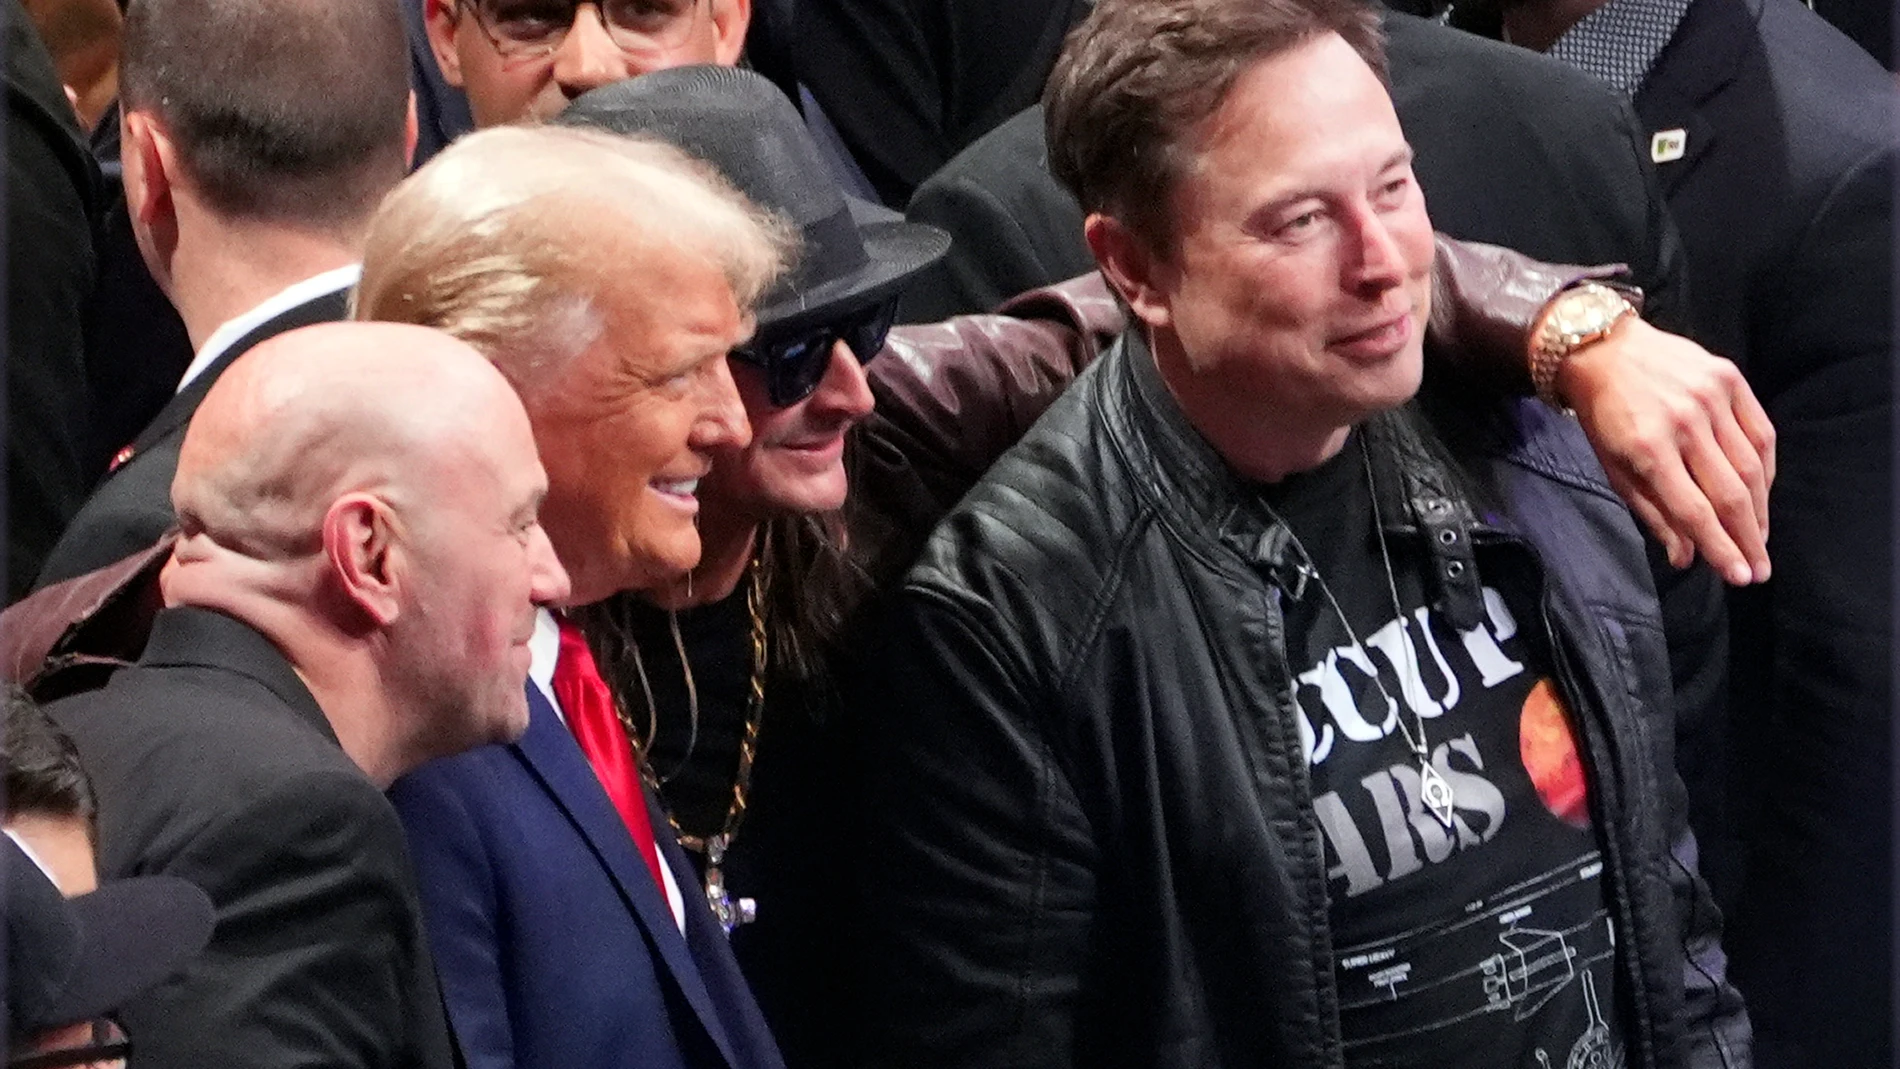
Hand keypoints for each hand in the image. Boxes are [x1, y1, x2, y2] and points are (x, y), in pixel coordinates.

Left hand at [1556, 316, 1774, 584]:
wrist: (1603, 348)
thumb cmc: (1603, 414)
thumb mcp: (1613, 467)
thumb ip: (1652, 512)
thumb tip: (1685, 557)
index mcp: (1648, 448)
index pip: (1695, 510)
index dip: (1720, 548)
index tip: (1739, 576)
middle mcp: (1684, 423)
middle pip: (1730, 493)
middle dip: (1748, 538)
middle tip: (1759, 569)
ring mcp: (1711, 397)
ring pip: (1751, 466)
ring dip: (1760, 510)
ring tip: (1760, 539)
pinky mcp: (1729, 378)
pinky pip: (1760, 433)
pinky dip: (1766, 469)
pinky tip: (1762, 494)